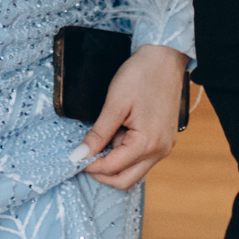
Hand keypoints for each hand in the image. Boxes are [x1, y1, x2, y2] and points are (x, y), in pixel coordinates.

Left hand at [71, 45, 187, 190]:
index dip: (89, 166)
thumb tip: (79, 155)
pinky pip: (141, 159)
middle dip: (101, 173)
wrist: (165, 58)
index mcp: (147, 144)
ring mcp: (163, 147)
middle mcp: (159, 151)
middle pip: (125, 180)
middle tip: (83, 156)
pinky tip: (114, 137)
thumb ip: (98, 134)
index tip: (73, 157)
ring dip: (113, 164)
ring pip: (133, 172)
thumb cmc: (142, 75)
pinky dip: (124, 155)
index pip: (112, 168)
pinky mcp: (163, 140)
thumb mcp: (115, 104)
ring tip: (100, 141)